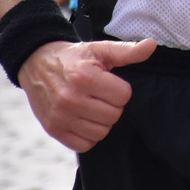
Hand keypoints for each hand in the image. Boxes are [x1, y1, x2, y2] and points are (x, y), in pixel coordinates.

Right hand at [18, 37, 156, 151]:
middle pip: (114, 116)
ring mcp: (61, 117)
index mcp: (85, 77)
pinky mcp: (54, 130)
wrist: (36, 65)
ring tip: (92, 106)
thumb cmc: (74, 58)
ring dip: (101, 121)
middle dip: (112, 105)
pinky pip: (85, 145)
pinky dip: (88, 135)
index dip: (120, 90)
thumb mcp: (99, 49)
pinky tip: (83, 119)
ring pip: (101, 132)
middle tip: (100, 95)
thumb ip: (127, 50)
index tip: (109, 83)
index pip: (123, 96)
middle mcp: (71, 99)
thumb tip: (152, 45)